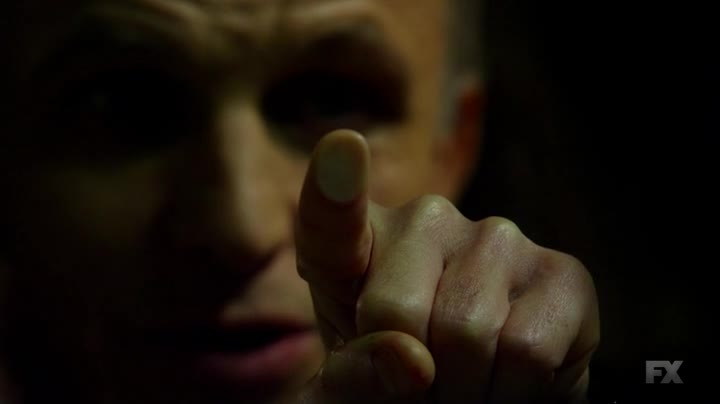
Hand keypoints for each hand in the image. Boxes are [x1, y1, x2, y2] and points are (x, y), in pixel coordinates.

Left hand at [293, 130, 599, 402]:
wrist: (473, 393)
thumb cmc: (398, 377)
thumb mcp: (355, 384)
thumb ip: (355, 377)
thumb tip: (411, 363)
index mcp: (359, 243)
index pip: (335, 216)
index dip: (336, 185)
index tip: (341, 147)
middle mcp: (427, 221)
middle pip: (399, 312)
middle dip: (411, 379)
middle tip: (424, 387)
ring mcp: (498, 238)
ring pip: (467, 334)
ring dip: (463, 390)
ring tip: (464, 385)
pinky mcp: (563, 272)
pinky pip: (527, 350)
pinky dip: (513, 393)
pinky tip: (508, 382)